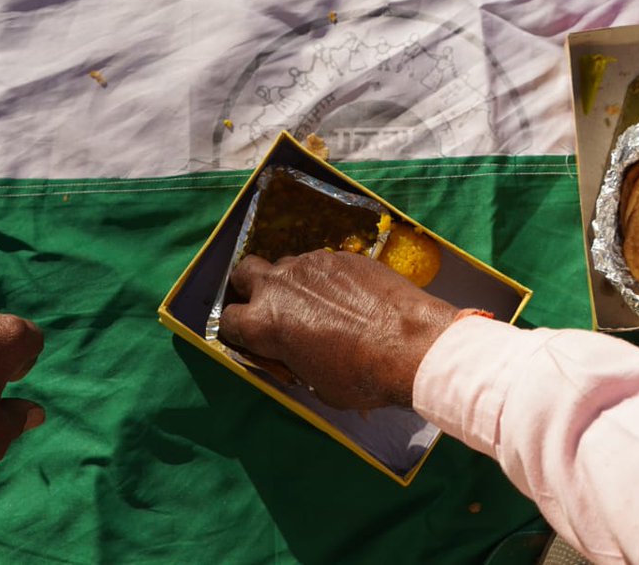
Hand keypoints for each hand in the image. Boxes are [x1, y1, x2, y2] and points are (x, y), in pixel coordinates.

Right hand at [219, 250, 457, 409]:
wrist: (411, 344)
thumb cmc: (361, 376)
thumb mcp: (315, 383)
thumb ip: (292, 360)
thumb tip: (294, 354)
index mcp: (262, 323)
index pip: (227, 320)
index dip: (239, 332)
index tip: (255, 340)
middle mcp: (278, 286)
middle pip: (244, 272)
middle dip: (250, 288)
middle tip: (272, 307)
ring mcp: (309, 265)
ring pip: (285, 264)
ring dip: (291, 282)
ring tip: (316, 304)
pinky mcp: (339, 255)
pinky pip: (319, 263)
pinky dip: (324, 278)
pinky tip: (348, 296)